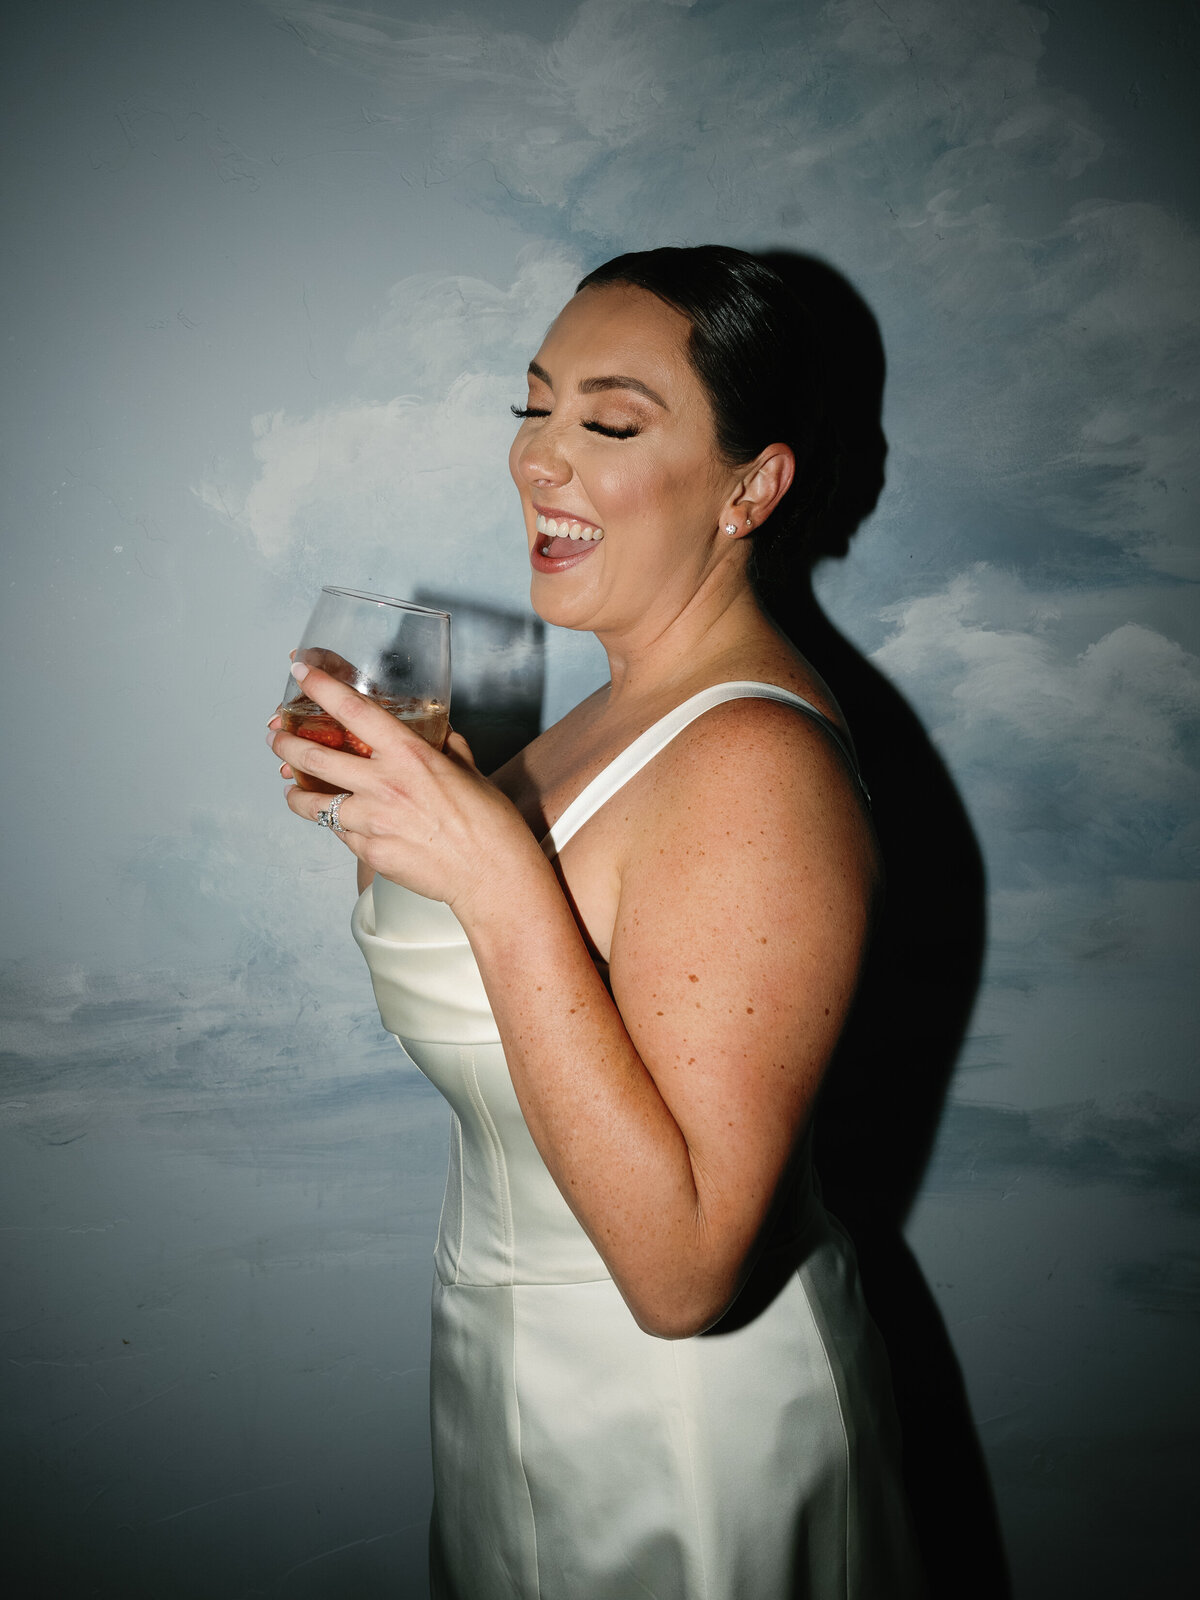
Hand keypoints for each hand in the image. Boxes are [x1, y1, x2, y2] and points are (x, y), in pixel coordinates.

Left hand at [267, 662, 539, 918]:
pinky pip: (339, 832)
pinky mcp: (369, 852)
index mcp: (409, 755)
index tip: (301, 671)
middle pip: (314, 757)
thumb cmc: (489, 822)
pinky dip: (334, 823)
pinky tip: (336, 820)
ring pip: (312, 804)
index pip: (353, 710)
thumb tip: (433, 731)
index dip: (320, 687)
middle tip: (277, 737)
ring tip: (289, 787)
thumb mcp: (468, 769)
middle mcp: (384, 784)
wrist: (492, 876)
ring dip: (295, 793)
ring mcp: (373, 821)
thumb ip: (444, 746)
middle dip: (286, 744)